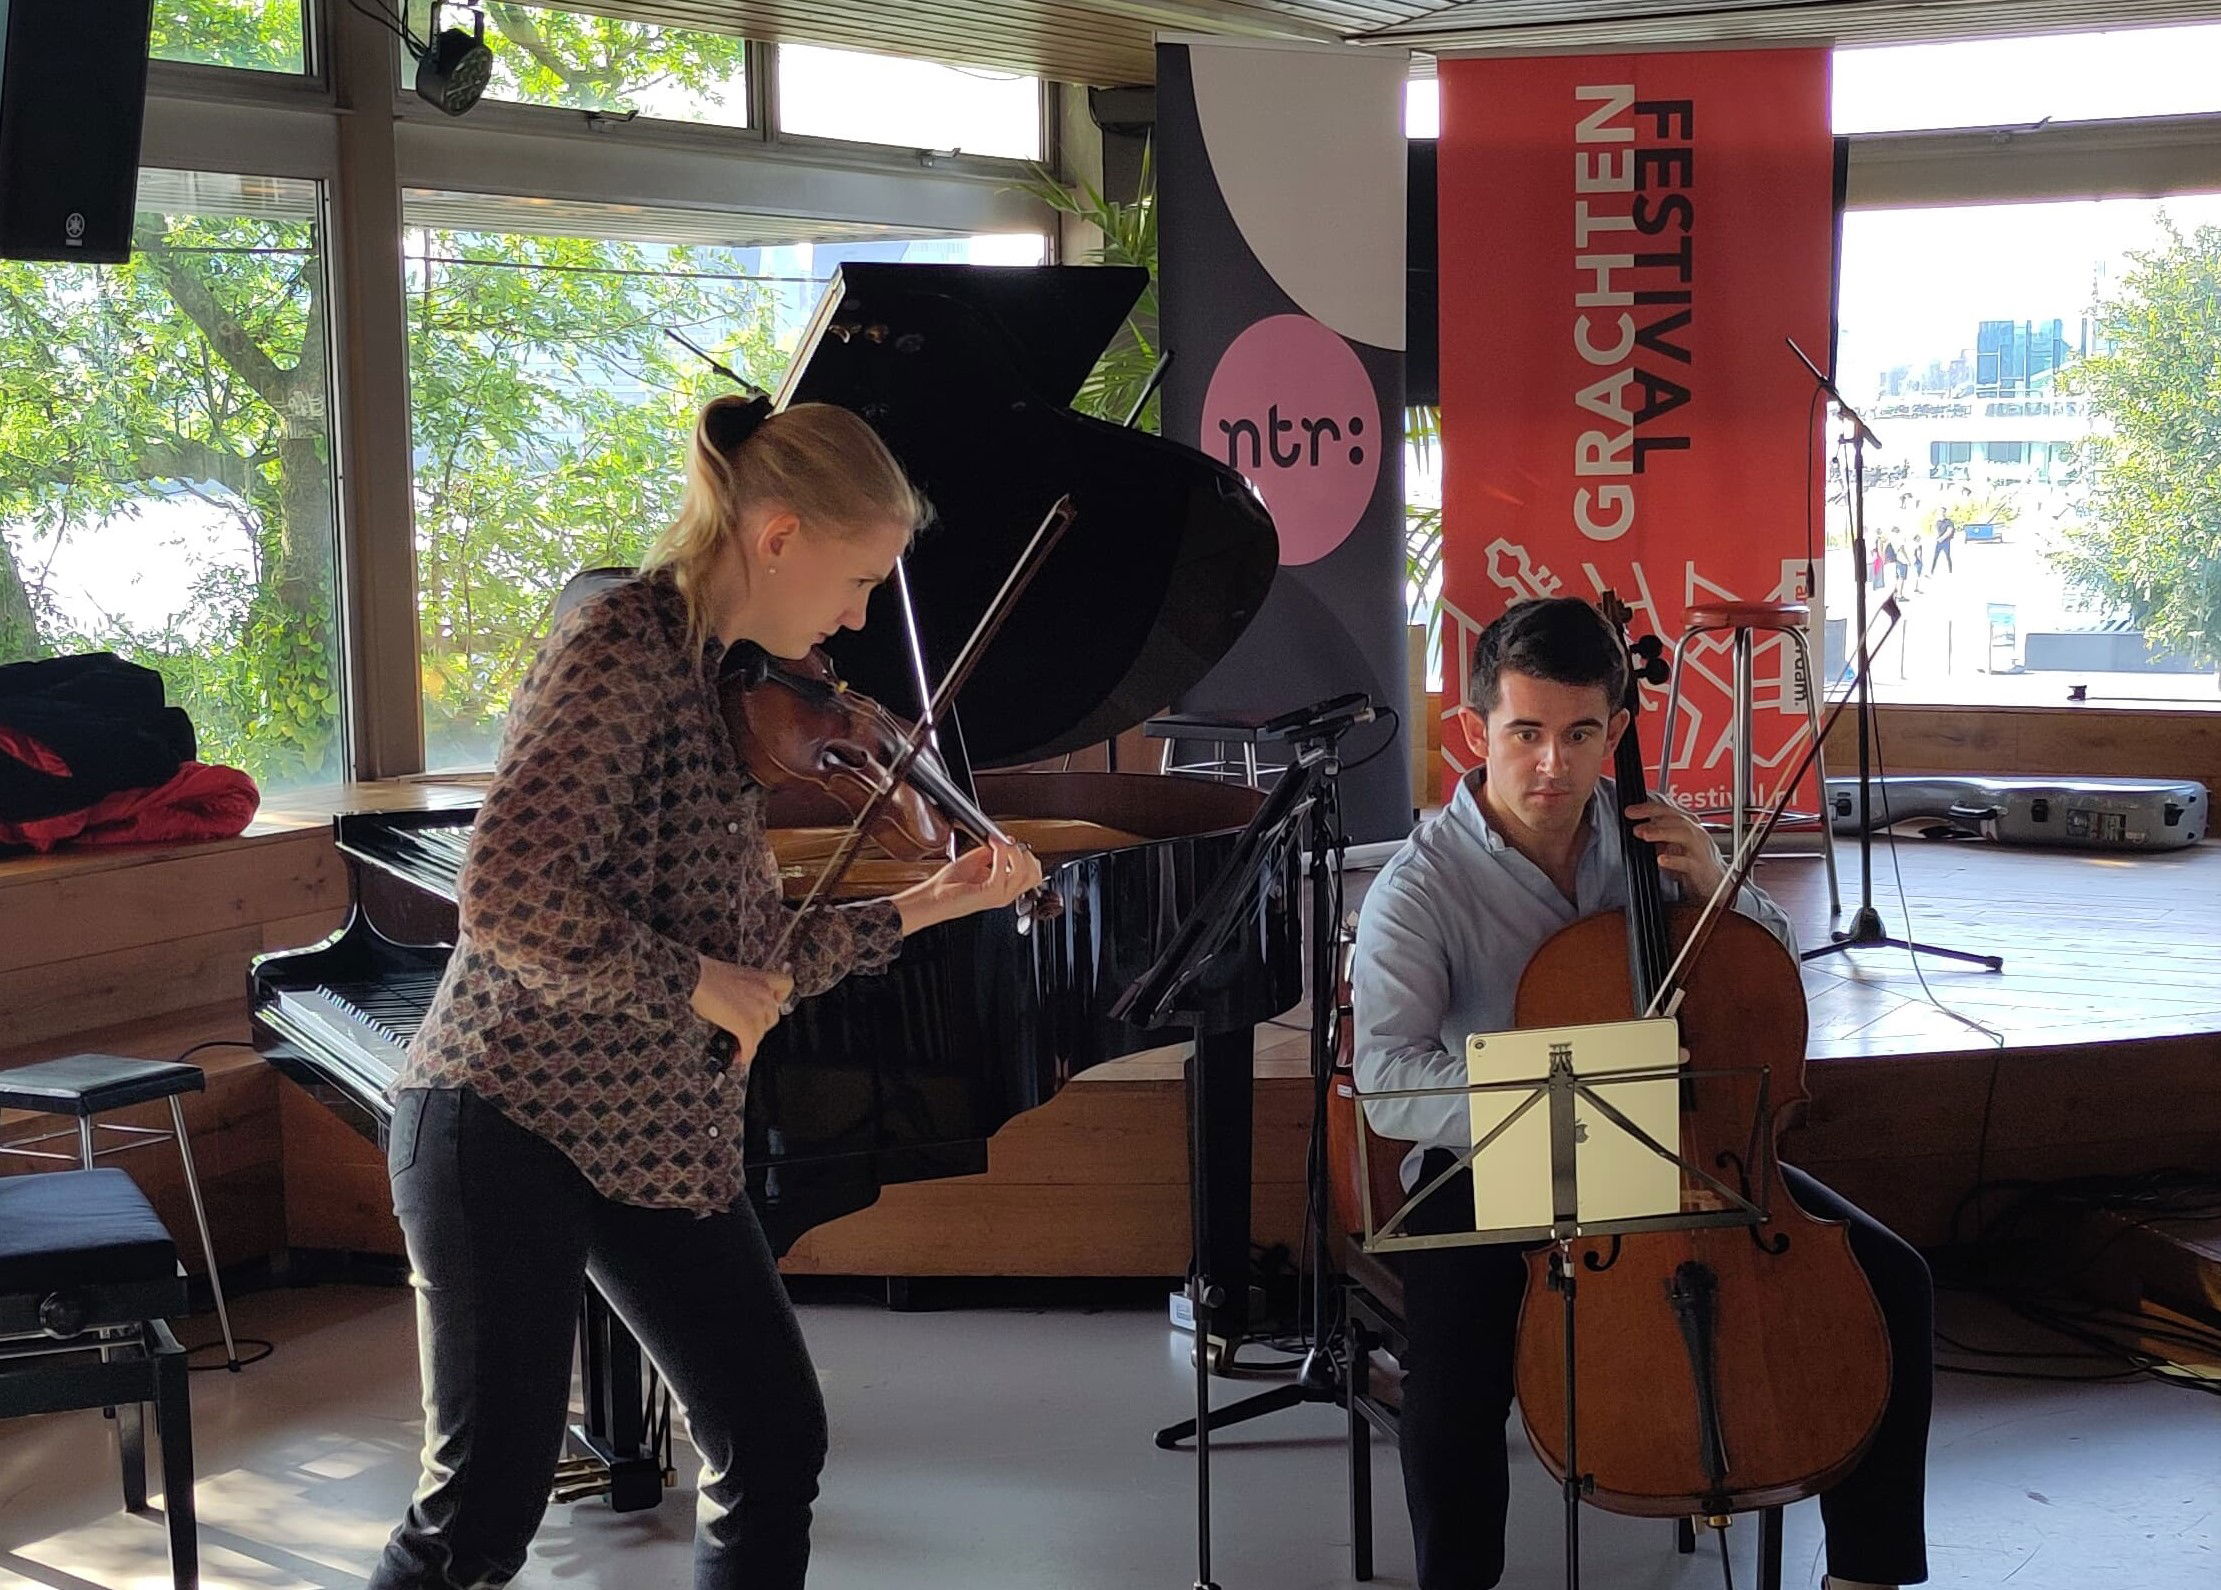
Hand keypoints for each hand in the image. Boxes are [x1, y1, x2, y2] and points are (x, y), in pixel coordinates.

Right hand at [690, 957, 793, 1068]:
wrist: (697, 980)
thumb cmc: (706, 974)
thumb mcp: (732, 975)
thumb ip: (744, 988)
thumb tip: (738, 1004)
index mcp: (760, 978)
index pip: (786, 985)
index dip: (780, 998)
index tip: (773, 1004)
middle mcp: (764, 994)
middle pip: (772, 1017)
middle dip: (760, 1026)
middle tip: (746, 1029)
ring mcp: (758, 1010)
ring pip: (760, 1034)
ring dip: (750, 1041)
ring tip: (738, 1044)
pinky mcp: (747, 1025)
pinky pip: (750, 1046)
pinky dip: (745, 1054)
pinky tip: (738, 1056)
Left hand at [896, 837, 1043, 931]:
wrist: (932, 898)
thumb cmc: (947, 886)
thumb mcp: (976, 861)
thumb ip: (993, 852)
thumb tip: (1003, 841)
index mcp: (1004, 889)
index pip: (1033, 874)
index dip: (1025, 854)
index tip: (1012, 842)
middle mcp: (1005, 894)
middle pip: (1035, 874)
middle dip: (1024, 853)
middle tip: (1009, 844)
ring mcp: (1000, 895)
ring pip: (1025, 871)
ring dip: (1013, 851)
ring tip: (1000, 843)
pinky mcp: (990, 892)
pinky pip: (1004, 868)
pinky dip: (1000, 852)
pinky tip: (991, 846)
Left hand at [1625, 797, 1727, 898]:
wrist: (1717, 885)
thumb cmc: (1696, 864)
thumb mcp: (1674, 847)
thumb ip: (1659, 837)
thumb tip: (1638, 829)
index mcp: (1688, 827)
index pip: (1669, 809)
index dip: (1648, 807)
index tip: (1630, 810)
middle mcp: (1696, 834)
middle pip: (1676, 816)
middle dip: (1652, 813)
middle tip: (1632, 817)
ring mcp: (1699, 850)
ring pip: (1684, 834)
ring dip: (1662, 832)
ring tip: (1644, 834)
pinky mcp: (1701, 868)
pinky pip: (1688, 862)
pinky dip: (1674, 860)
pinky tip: (1661, 860)